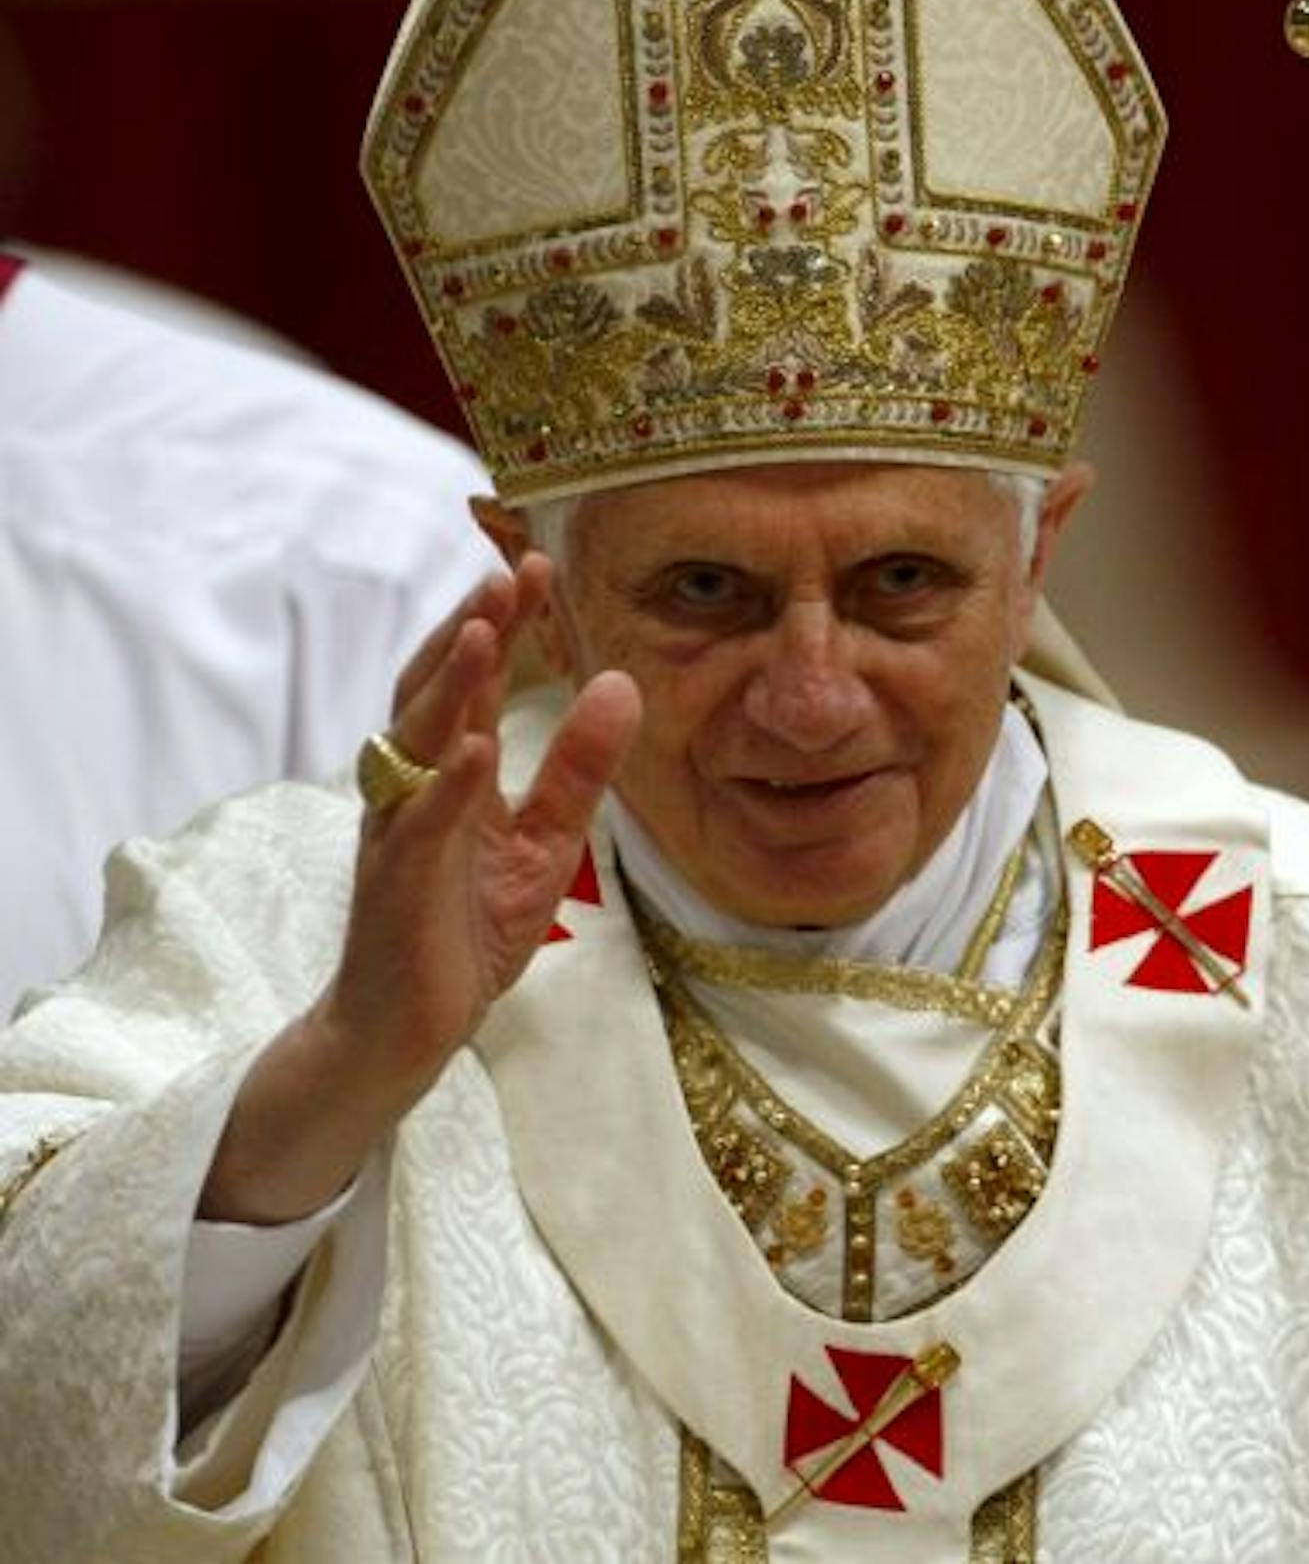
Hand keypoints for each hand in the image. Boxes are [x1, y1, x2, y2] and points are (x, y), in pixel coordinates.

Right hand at [201, 557, 640, 1223]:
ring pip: (414, 742)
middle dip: (470, 629)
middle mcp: (413, 789)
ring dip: (450, 685)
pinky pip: (420, 827)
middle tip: (510, 572)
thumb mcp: (547, 842)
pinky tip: (475, 750)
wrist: (408, 1030)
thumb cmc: (467, 931)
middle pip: (433, 690)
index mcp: (449, 774)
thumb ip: (578, 768)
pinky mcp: (397, 884)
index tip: (540, 568)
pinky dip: (446, 786)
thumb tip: (620, 684)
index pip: (470, 681)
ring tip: (486, 630)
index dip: (501, 624)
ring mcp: (398, 832)